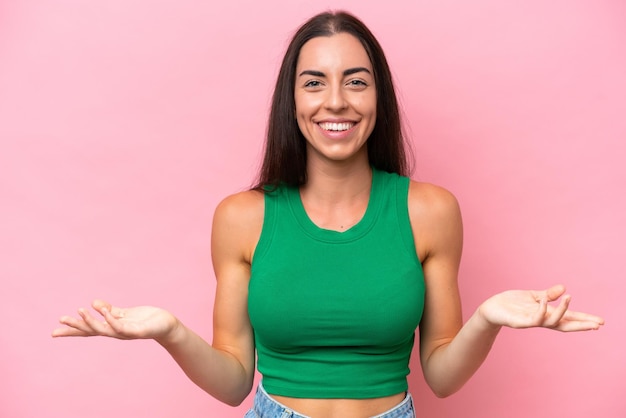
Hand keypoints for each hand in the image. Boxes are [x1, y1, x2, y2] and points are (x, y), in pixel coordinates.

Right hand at [52, 300, 178, 341]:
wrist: (166, 325)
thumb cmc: (145, 319)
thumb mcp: (125, 313)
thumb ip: (110, 309)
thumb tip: (93, 303)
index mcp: (111, 327)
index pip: (88, 330)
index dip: (72, 330)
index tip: (54, 331)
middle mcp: (115, 332)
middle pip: (92, 330)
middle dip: (76, 326)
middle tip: (60, 320)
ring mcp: (125, 332)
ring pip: (104, 329)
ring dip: (91, 321)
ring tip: (79, 311)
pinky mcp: (137, 331)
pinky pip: (122, 326)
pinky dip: (113, 320)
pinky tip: (105, 312)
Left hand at [478, 284, 604, 331]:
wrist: (491, 308)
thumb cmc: (512, 303)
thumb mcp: (533, 296)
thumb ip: (548, 294)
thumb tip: (564, 288)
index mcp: (546, 314)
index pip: (568, 318)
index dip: (583, 319)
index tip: (600, 322)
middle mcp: (541, 320)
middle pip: (565, 325)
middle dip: (581, 325)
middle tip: (597, 324)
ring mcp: (531, 322)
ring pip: (551, 322)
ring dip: (562, 311)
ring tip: (570, 297)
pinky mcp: (519, 322)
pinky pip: (533, 318)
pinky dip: (541, 310)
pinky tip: (545, 301)